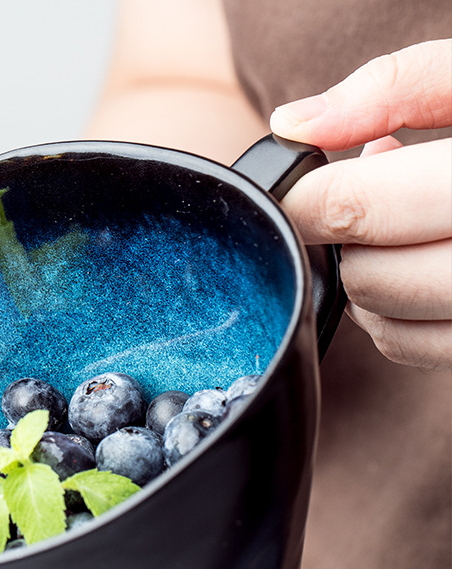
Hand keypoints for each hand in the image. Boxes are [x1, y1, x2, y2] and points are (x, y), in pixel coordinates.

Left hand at [269, 39, 451, 370]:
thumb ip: (397, 86)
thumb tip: (292, 124)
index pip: (361, 209)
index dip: (305, 201)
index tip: (290, 190)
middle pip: (367, 273)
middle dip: (347, 235)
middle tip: (367, 194)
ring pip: (383, 319)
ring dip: (366, 273)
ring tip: (399, 220)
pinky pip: (410, 348)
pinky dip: (390, 312)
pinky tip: (412, 260)